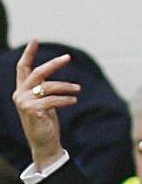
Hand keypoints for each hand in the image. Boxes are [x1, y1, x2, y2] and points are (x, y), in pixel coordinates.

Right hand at [12, 39, 80, 169]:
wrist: (44, 143)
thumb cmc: (46, 121)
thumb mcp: (44, 101)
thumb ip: (44, 87)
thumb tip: (51, 72)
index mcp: (22, 90)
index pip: (23, 68)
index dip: (29, 53)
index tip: (35, 40)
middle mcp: (19, 94)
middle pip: (38, 72)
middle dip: (54, 64)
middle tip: (68, 57)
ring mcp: (24, 103)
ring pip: (49, 87)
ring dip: (67, 86)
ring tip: (78, 89)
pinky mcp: (32, 111)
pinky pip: (53, 100)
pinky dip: (65, 99)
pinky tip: (74, 100)